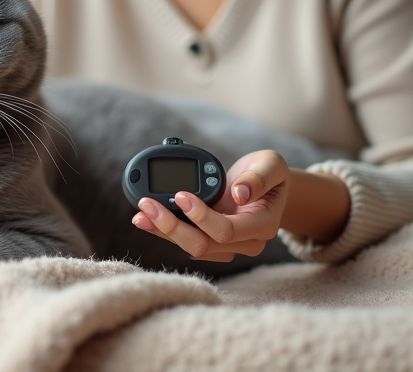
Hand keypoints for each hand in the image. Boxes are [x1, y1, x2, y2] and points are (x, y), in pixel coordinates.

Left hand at [131, 149, 288, 261]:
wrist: (266, 186)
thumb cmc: (268, 173)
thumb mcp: (271, 165)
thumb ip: (259, 178)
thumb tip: (239, 193)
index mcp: (262, 225)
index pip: (227, 231)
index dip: (201, 216)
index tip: (181, 194)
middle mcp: (245, 242)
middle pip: (204, 245)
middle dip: (172, 226)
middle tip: (147, 204)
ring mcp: (227, 245)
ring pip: (191, 247)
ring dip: (163, 231)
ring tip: (140, 214)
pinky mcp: (211, 240)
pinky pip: (186, 240)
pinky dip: (164, 231)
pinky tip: (145, 220)